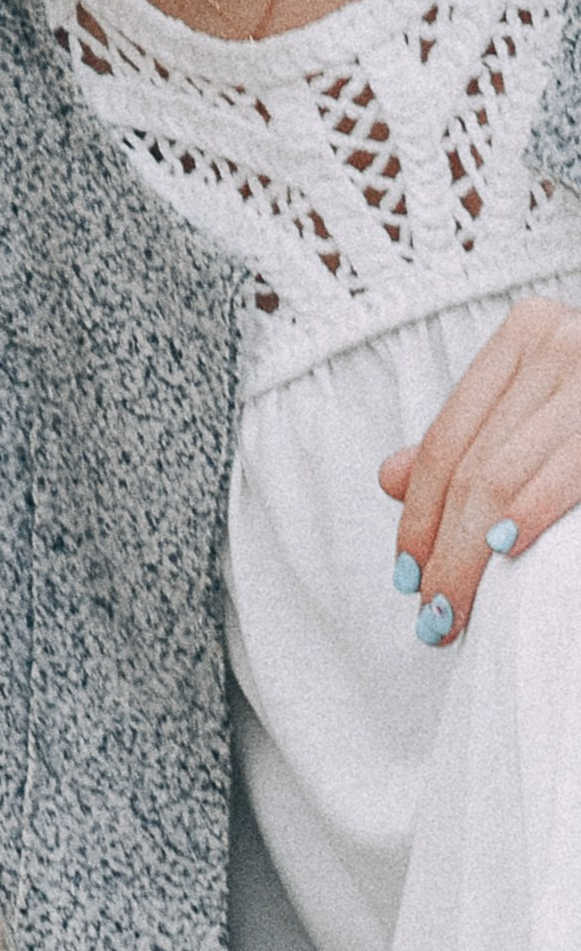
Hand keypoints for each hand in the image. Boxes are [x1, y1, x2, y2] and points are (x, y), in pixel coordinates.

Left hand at [379, 297, 580, 643]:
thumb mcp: (543, 411)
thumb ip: (476, 438)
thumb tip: (387, 477)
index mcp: (529, 333)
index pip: (448, 439)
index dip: (417, 513)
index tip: (406, 576)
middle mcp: (563, 340)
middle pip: (470, 467)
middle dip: (441, 551)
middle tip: (433, 617)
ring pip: (500, 478)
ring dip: (470, 556)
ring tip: (457, 614)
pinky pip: (568, 469)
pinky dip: (532, 510)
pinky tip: (505, 551)